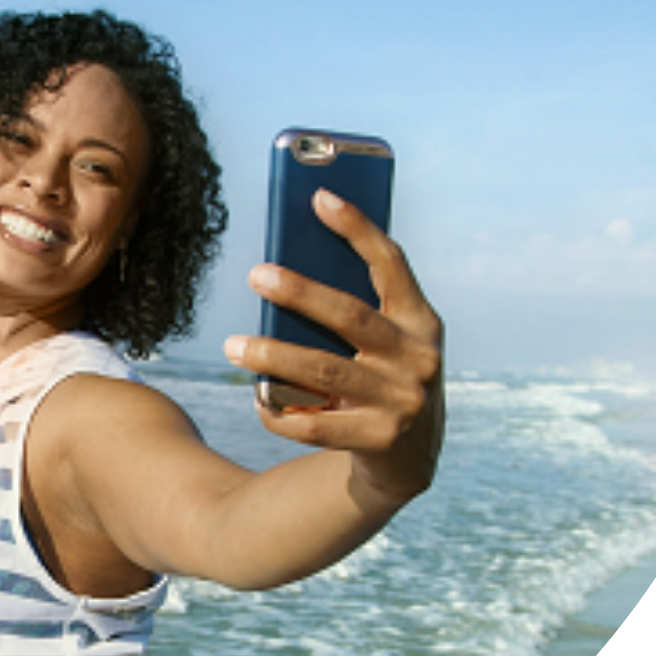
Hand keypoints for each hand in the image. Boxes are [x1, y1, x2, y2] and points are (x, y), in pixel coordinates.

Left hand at [223, 189, 444, 504]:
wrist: (409, 459)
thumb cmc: (380, 377)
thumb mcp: (383, 341)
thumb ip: (352, 308)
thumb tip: (282, 277)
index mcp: (422, 321)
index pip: (391, 264)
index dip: (358, 228)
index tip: (319, 196)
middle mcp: (420, 359)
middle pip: (350, 317)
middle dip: (300, 293)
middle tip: (255, 274)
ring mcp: (404, 403)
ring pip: (326, 371)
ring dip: (273, 356)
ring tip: (232, 346)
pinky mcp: (382, 442)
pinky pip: (316, 424)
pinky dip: (281, 412)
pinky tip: (258, 400)